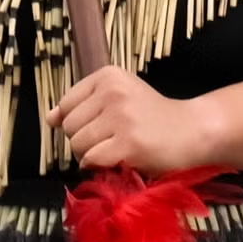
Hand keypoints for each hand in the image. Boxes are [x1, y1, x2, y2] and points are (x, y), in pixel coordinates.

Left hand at [50, 65, 215, 174]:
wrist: (192, 131)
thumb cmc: (153, 116)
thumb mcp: (118, 99)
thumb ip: (82, 105)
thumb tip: (50, 118)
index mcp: (108, 76)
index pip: (66, 104)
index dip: (78, 122)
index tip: (102, 124)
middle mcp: (112, 92)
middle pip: (69, 127)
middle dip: (84, 140)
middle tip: (111, 140)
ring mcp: (121, 117)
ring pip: (78, 144)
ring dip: (92, 155)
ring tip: (116, 150)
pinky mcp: (129, 143)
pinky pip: (92, 159)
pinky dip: (101, 165)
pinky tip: (120, 159)